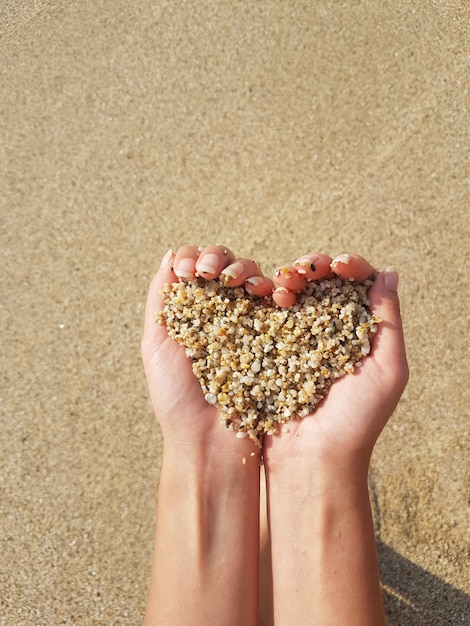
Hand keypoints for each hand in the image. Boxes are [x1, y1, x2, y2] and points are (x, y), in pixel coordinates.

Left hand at [141, 244, 271, 454]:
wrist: (211, 441)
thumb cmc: (177, 396)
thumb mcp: (156, 343)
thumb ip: (162, 297)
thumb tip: (170, 254)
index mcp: (193, 312)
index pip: (196, 267)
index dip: (193, 257)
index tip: (189, 271)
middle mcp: (223, 312)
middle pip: (226, 266)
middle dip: (219, 259)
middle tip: (211, 273)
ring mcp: (252, 322)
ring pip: (255, 278)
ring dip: (246, 271)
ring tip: (239, 283)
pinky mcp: (278, 335)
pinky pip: (280, 303)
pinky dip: (275, 289)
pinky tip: (267, 294)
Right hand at [264, 252, 408, 472]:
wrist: (311, 459)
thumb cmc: (356, 421)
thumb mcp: (388, 370)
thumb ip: (388, 321)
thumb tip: (388, 273)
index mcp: (359, 333)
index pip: (357, 285)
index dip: (349, 266)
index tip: (339, 266)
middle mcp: (327, 331)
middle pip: (322, 283)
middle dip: (314, 267)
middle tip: (306, 270)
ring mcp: (295, 339)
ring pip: (293, 293)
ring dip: (288, 278)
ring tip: (284, 286)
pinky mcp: (268, 349)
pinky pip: (266, 313)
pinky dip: (265, 297)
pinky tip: (266, 295)